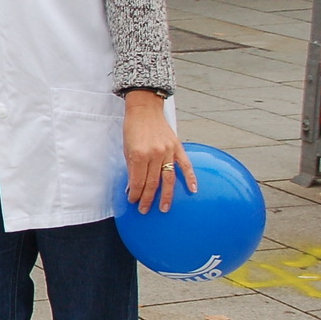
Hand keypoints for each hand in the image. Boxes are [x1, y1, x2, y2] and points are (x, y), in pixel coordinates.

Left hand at [123, 90, 195, 213]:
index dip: (135, 193)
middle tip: (144, 210)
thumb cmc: (133, 129)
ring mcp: (167, 151)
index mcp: (139, 154)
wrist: (145, 109)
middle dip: (147, 199)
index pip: (137, 181)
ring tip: (164, 208)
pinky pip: (186, 165)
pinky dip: (191, 178)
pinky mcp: (177, 147)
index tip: (133, 201)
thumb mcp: (126, 148)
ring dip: (166, 196)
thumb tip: (132, 186)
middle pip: (152, 183)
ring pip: (168, 178)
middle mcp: (154, 154)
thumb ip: (131, 168)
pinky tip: (193, 190)